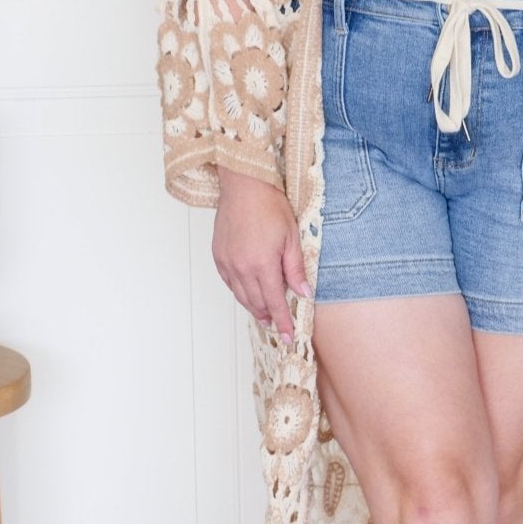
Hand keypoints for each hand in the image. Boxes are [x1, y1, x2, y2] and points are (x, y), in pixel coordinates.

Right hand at [213, 166, 311, 342]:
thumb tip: (303, 293)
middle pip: (256, 303)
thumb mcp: (291, 237)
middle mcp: (241, 267)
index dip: (283, 322)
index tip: (288, 338)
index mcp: (262, 264)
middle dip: (269, 318)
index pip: (274, 303)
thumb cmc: (269, 205)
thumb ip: (295, 268)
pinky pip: (230, 284)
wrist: (244, 186)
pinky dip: (240, 293)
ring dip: (254, 308)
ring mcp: (227, 263)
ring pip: (241, 296)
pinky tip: (248, 294)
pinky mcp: (219, 256)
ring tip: (265, 316)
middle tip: (279, 327)